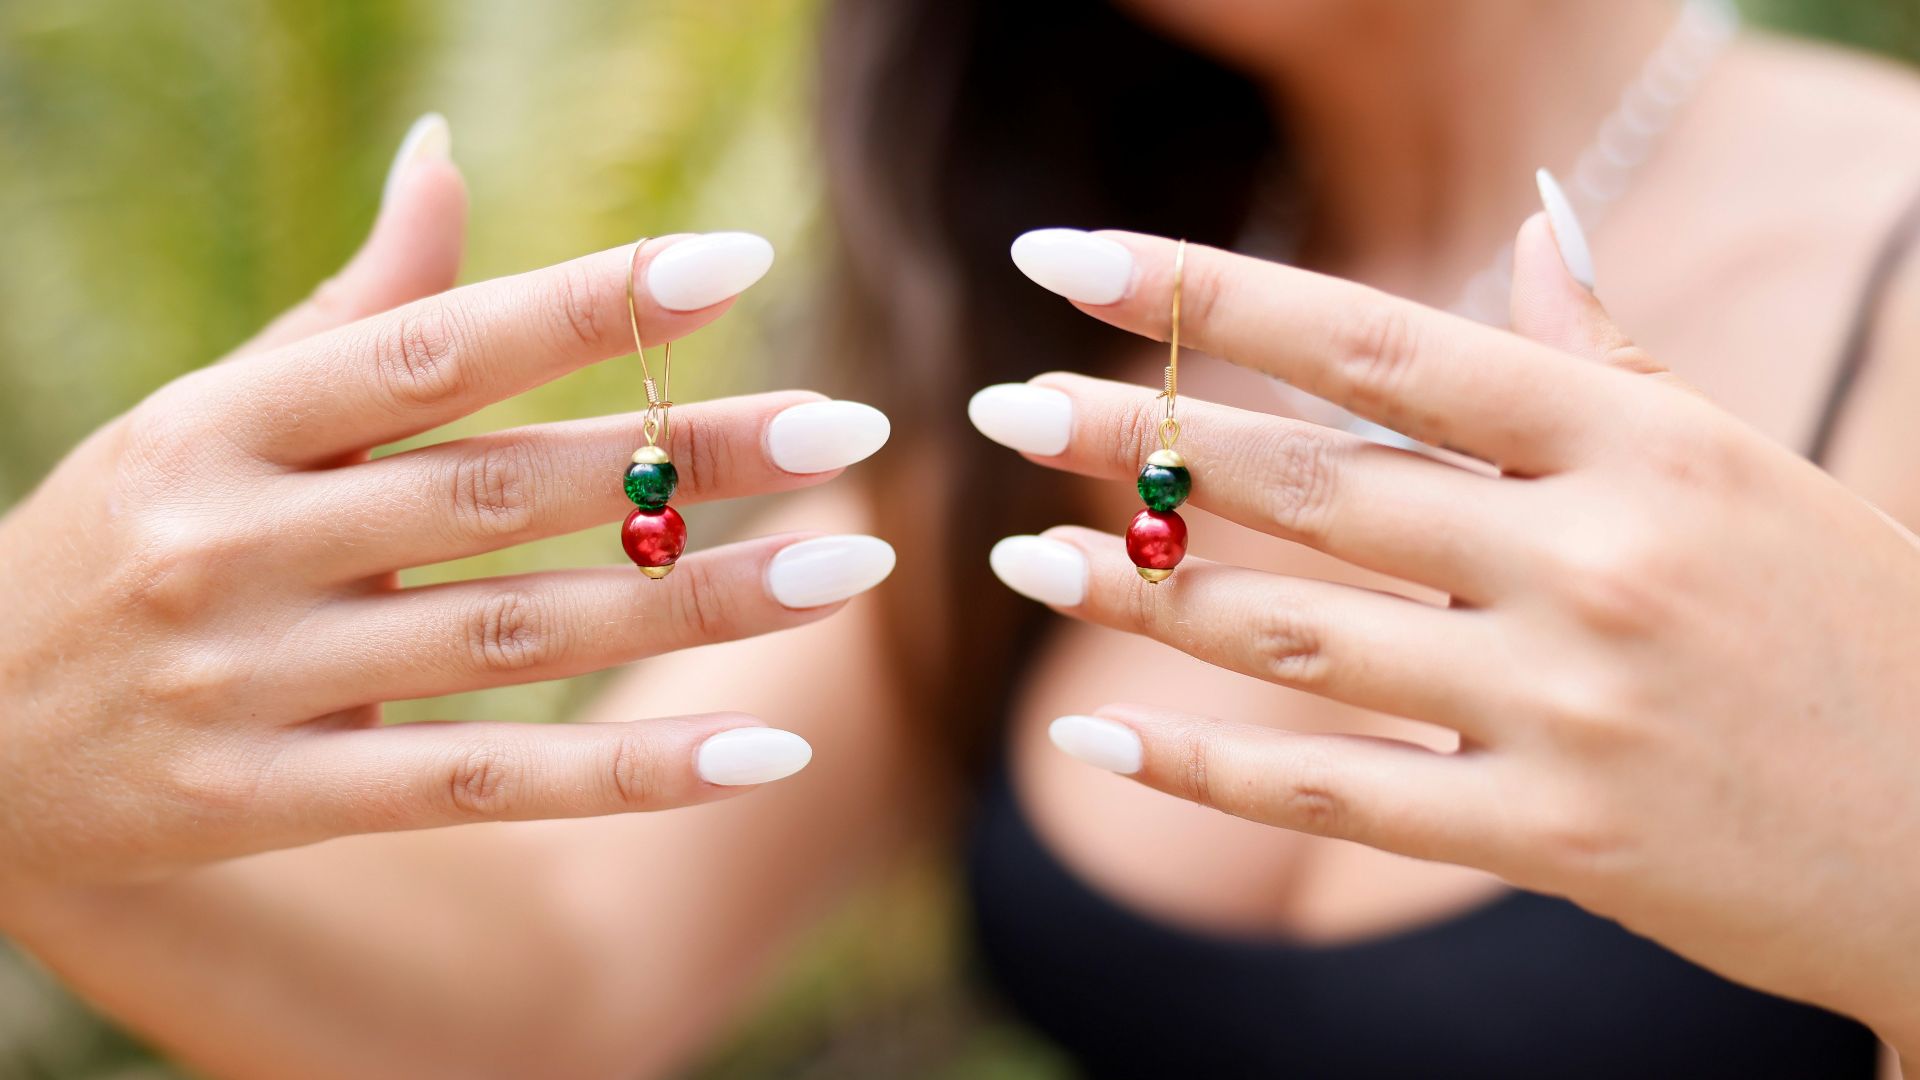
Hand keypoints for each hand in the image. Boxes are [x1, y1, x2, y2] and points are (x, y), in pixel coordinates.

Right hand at [0, 124, 893, 900]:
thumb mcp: (206, 413)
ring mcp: (252, 678)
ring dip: (692, 600)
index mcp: (225, 421)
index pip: (434, 350)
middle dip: (683, 455)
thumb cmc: (122, 539)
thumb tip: (448, 153)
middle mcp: (236, 540)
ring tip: (843, 564)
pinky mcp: (271, 798)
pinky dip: (627, 775)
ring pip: (512, 634)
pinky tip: (762, 750)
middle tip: (844, 423)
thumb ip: (351, 307)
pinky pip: (478, 780)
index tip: (736, 262)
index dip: (586, 303)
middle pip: (500, 490)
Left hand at [977, 221, 1919, 1051]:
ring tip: (1019, 556)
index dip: (1206, 298)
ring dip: (1140, 593)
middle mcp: (1593, 555)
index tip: (1065, 263)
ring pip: (1302, 635)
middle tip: (1001, 408)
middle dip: (1136, 441)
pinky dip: (1203, 768)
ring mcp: (1571, 700)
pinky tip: (1093, 739)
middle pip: (1312, 483)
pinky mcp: (1555, 833)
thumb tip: (1536, 216)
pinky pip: (1337, 795)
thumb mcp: (1732, 463)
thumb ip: (1607, 353)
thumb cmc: (1842, 622)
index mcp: (1635, 440)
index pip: (1378, 343)